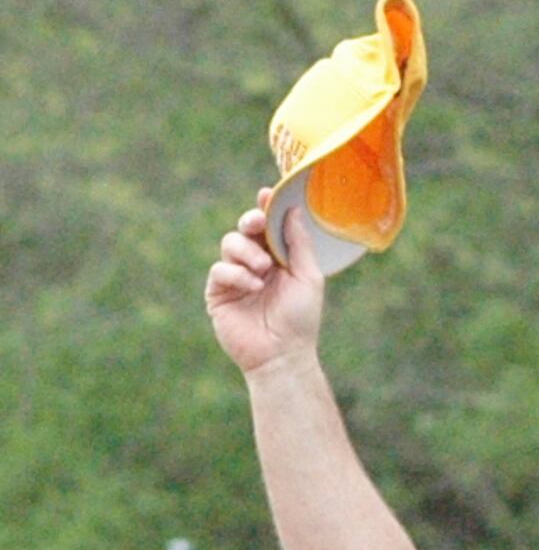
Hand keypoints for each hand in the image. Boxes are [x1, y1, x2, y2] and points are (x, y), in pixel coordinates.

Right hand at [204, 189, 324, 373]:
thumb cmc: (300, 320)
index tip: (267, 194)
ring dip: (247, 251)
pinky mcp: (219, 293)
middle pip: (245, 228)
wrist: (283, 355)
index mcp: (277, 257)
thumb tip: (293, 208)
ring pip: (230, 243)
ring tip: (263, 269)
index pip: (268, 226)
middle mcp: (255, 263)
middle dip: (250, 221)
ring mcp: (235, 277)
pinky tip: (252, 285)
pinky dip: (236, 273)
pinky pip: (220, 269)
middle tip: (258, 224)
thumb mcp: (307, 277)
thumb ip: (299, 243)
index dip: (266, 208)